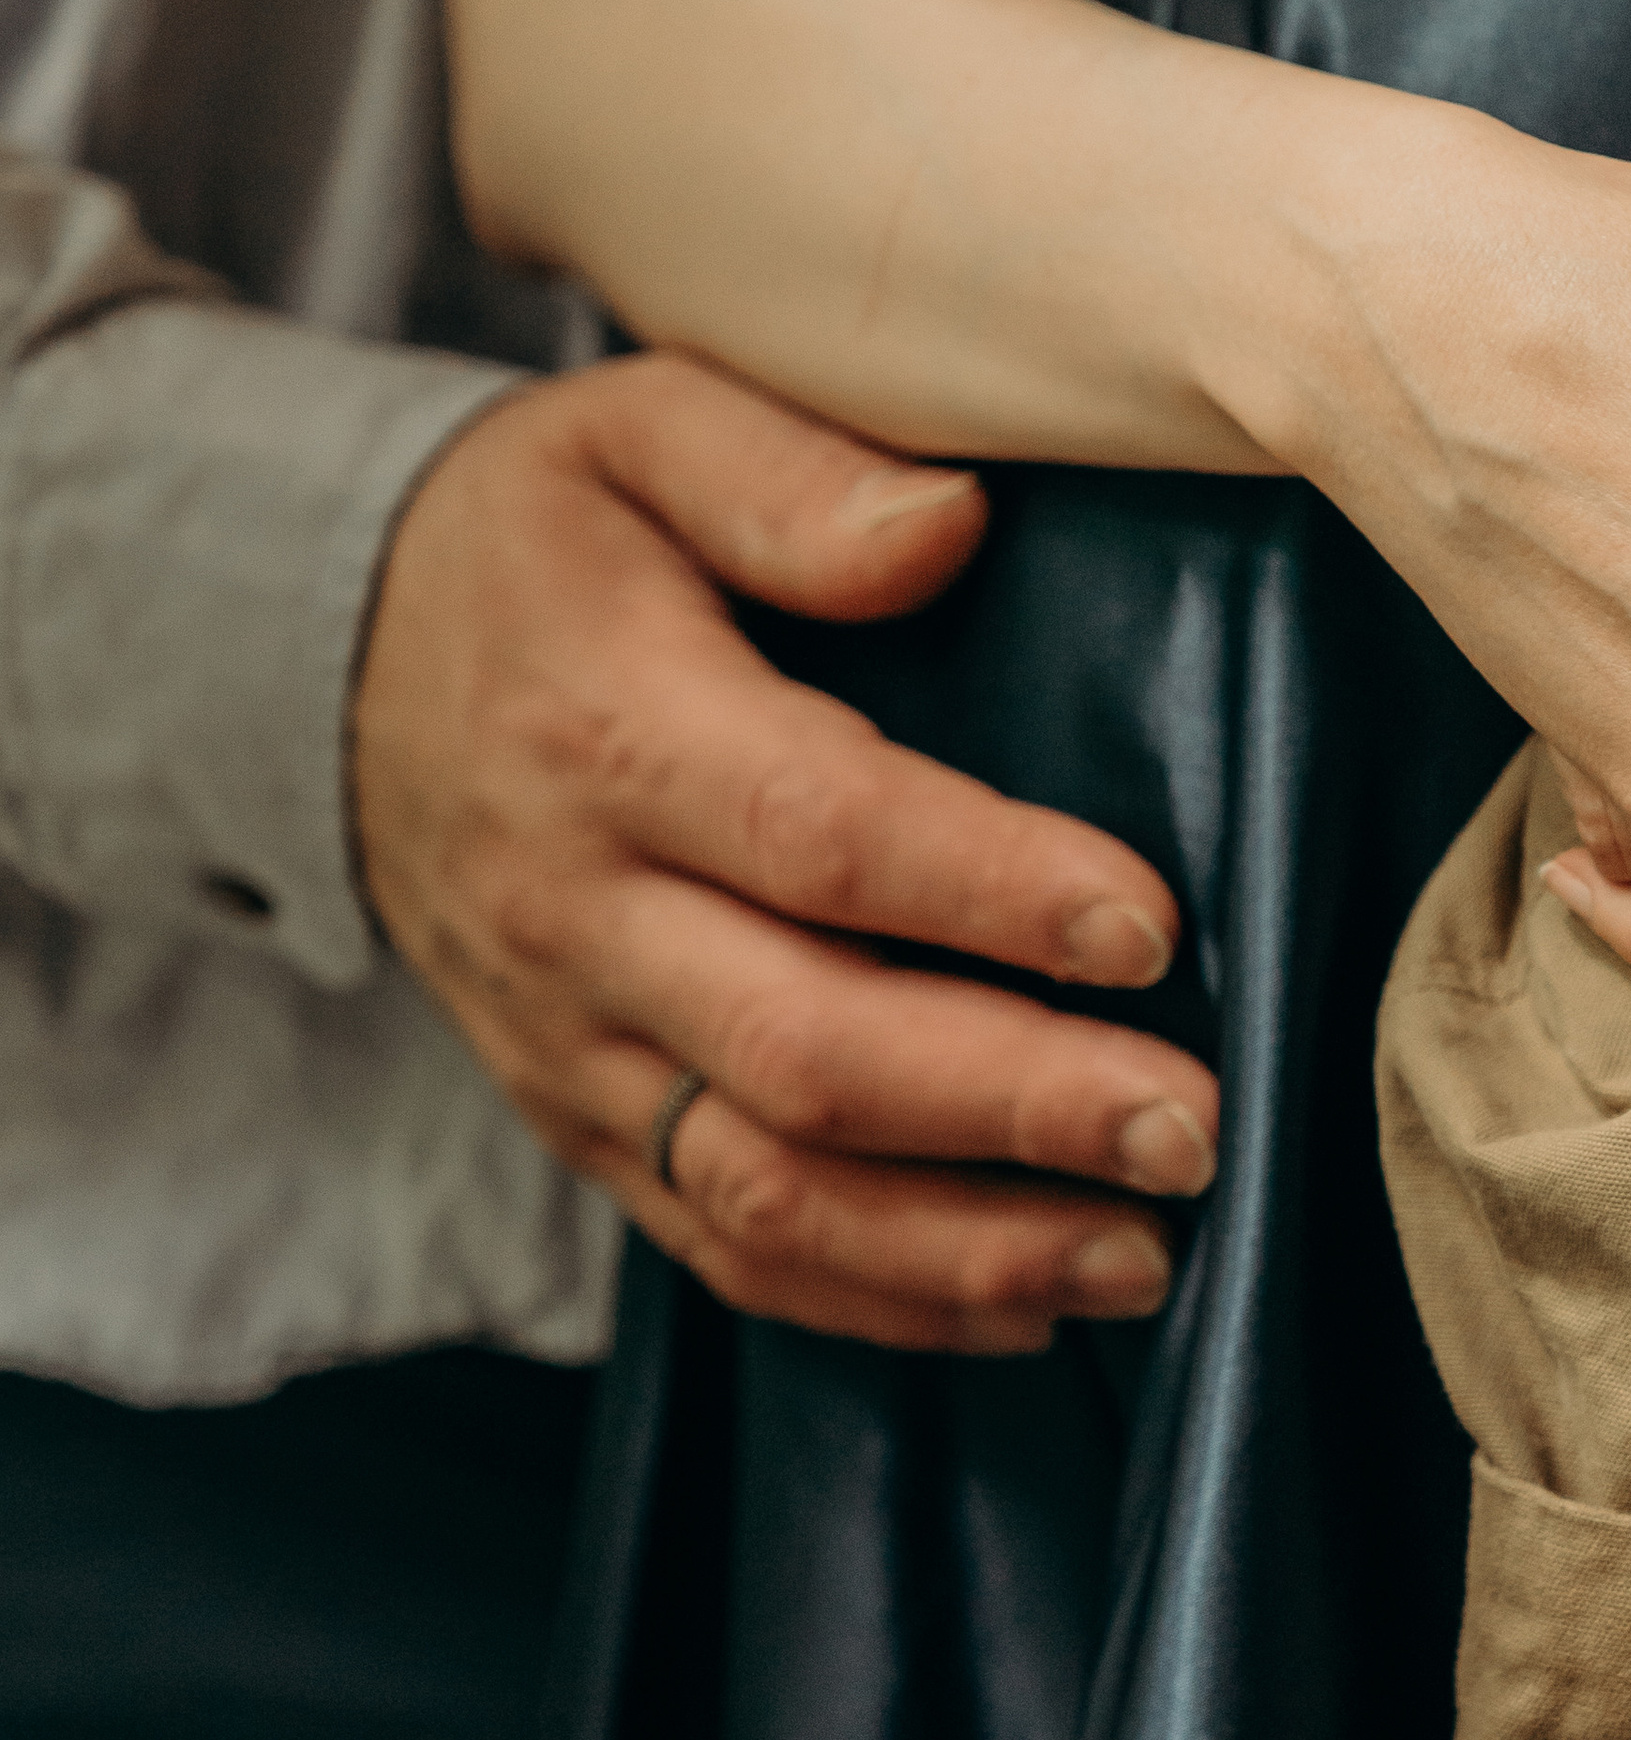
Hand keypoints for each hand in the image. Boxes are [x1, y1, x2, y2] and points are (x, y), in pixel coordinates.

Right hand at [354, 354, 1217, 1350]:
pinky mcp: (585, 1126)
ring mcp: (574, 1046)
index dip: (986, 891)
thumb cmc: (542, 545)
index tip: (1147, 929)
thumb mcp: (638, 431)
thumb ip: (791, 475)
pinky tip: (1029, 1308)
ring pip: (767, 1189)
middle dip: (1013, 1108)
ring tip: (1142, 1254)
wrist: (331, 669)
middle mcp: (581, 915)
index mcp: (611, 732)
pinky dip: (878, 1303)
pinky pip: (724, 1246)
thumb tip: (950, 529)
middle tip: (1189, 1129)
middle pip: (807, 1048)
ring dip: (965, 1247)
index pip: (815, 834)